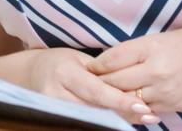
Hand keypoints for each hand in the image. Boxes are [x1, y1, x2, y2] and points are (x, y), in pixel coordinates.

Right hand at [28, 47, 159, 125]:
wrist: (31, 74)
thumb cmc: (60, 61)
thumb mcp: (79, 59)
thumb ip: (102, 73)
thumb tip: (133, 85)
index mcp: (65, 73)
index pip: (97, 91)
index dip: (120, 100)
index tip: (143, 106)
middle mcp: (56, 94)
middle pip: (96, 109)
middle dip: (124, 113)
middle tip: (150, 116)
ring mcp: (54, 110)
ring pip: (92, 119)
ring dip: (119, 120)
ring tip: (144, 119)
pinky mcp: (54, 120)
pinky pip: (85, 122)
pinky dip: (105, 122)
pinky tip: (123, 120)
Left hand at [88, 27, 181, 113]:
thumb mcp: (166, 37)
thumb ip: (140, 49)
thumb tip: (115, 59)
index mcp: (152, 46)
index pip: (112, 58)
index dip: (97, 64)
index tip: (88, 67)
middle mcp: (156, 70)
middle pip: (115, 81)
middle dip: (100, 83)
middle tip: (87, 83)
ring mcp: (164, 91)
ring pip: (127, 99)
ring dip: (114, 98)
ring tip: (102, 95)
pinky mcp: (172, 106)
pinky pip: (144, 109)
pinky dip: (133, 106)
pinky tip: (127, 103)